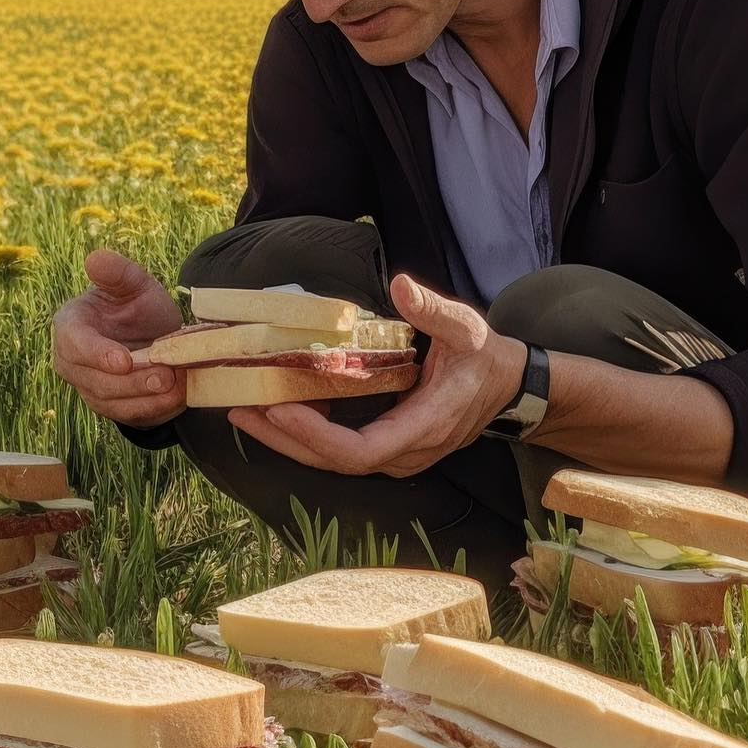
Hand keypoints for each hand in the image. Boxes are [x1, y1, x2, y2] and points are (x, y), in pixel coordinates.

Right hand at [51, 249, 186, 427]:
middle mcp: (71, 363)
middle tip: (166, 375)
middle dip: (133, 382)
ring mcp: (88, 389)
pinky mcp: (111, 408)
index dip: (98, 355)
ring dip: (147, 398)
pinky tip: (178, 397)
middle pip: (96, 381)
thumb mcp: (133, 284)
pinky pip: (130, 415)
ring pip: (113, 403)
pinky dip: (156, 409)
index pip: (75, 345)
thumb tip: (95, 258)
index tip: (124, 360)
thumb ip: (117, 272)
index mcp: (70, 327)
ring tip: (177, 385)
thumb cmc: (136, 307)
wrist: (151, 336)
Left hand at [226, 273, 525, 476]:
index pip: (360, 452)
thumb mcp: (466, 327)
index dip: (316, 436)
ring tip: (244, 411)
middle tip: (241, 409)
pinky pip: (338, 451)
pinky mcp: (385, 449)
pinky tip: (273, 412)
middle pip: (333, 462)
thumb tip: (400, 285)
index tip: (279, 408)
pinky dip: (304, 435)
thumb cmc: (484, 358)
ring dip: (286, 439)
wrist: (506, 389)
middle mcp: (406, 453)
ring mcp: (395, 456)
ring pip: (331, 461)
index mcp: (424, 426)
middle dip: (284, 438)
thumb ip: (432, 309)